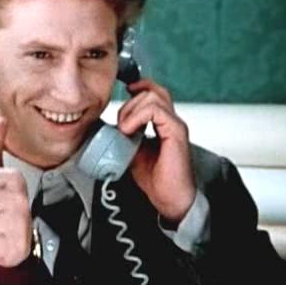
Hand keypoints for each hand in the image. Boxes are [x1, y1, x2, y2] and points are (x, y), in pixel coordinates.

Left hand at [118, 79, 195, 222]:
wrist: (169, 197)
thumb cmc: (155, 178)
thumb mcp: (132, 150)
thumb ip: (125, 135)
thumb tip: (109, 125)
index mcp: (163, 123)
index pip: (154, 91)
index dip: (138, 86)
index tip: (124, 91)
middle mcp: (171, 120)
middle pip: (152, 90)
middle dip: (129, 103)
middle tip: (121, 124)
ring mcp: (175, 124)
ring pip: (153, 96)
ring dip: (132, 109)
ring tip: (125, 129)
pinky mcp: (177, 132)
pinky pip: (156, 111)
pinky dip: (138, 117)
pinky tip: (129, 131)